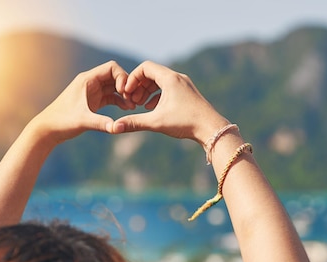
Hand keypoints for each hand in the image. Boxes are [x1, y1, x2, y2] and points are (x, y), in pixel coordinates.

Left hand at [29, 61, 133, 143]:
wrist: (48, 130)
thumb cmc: (62, 122)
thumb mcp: (83, 121)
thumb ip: (101, 123)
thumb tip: (117, 128)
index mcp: (87, 79)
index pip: (111, 68)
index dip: (123, 77)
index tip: (126, 92)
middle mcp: (90, 82)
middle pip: (115, 76)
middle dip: (126, 86)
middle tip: (134, 100)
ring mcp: (92, 92)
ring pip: (114, 87)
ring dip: (125, 95)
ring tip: (133, 106)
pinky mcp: (93, 102)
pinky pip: (111, 97)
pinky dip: (120, 101)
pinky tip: (127, 110)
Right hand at [111, 61, 228, 144]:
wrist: (211, 129)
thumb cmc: (186, 123)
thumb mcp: (157, 122)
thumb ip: (134, 122)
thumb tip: (114, 127)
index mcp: (170, 78)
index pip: (145, 68)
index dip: (132, 79)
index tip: (126, 92)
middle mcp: (178, 78)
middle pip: (152, 73)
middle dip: (139, 85)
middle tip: (131, 100)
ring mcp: (184, 85)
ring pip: (160, 81)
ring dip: (147, 91)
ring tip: (139, 104)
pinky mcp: (188, 93)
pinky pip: (168, 88)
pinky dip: (157, 95)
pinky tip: (152, 108)